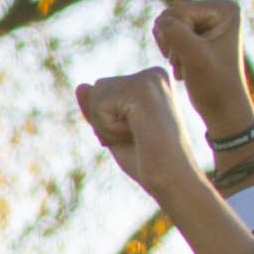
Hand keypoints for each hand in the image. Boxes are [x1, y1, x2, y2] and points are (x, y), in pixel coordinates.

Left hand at [74, 69, 200, 202]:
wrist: (173, 179)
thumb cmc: (147, 161)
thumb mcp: (114, 132)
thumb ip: (97, 109)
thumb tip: (80, 86)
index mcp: (151, 81)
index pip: (102, 91)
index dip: (107, 122)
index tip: (136, 134)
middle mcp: (152, 74)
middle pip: (96, 89)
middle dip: (104, 122)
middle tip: (136, 137)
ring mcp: (149, 78)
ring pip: (95, 97)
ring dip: (107, 127)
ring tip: (139, 136)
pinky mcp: (142, 88)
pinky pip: (100, 107)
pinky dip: (110, 130)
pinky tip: (138, 134)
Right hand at [155, 0, 253, 131]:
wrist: (224, 108)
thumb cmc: (214, 85)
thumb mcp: (194, 58)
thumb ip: (175, 34)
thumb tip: (159, 21)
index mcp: (224, 8)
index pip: (178, 13)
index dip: (175, 39)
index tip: (191, 60)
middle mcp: (218, 7)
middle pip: (171, 16)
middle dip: (172, 43)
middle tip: (186, 64)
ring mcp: (208, 18)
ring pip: (166, 26)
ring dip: (171, 50)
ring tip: (186, 66)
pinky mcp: (199, 30)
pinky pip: (168, 34)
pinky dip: (172, 54)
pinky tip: (186, 67)